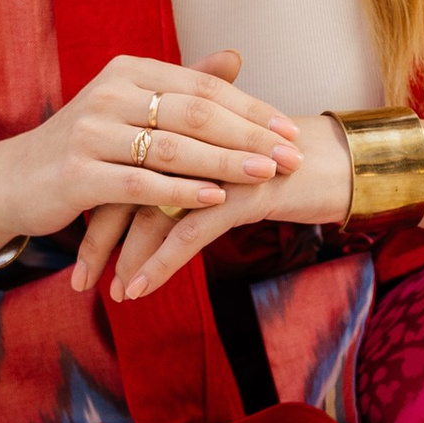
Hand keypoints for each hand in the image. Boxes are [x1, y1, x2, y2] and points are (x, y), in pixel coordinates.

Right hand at [0, 51, 302, 270]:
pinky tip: (215, 200)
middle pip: (194, 113)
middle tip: (290, 157)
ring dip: (225, 163)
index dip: (250, 109)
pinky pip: (139, 184)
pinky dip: (180, 192)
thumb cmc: (85, 145)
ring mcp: (90, 134)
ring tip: (265, 175)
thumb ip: (183, 85)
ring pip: (171, 148)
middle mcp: (109, 94)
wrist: (14, 180)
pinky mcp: (76, 175)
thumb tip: (236, 56)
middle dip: (248, 136)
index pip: (202, 87)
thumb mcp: (132, 107)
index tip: (289, 131)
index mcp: (128, 72)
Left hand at [96, 112, 349, 301]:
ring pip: (152, 213)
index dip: (98, 204)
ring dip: (125, 256)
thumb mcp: (229, 171)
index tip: (79, 243)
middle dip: (102, 236)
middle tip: (80, 277)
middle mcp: (195, 143)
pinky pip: (189, 233)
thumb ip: (192, 177)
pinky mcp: (242, 193)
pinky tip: (139, 289)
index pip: (128, 164)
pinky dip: (159, 263)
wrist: (344, 164)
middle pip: (130, 187)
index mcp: (186, 130)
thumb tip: (152, 205)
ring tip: (108, 292)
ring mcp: (218, 166)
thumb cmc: (285, 167)